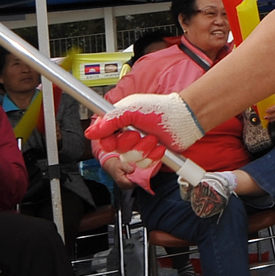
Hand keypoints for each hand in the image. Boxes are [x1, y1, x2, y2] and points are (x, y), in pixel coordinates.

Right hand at [85, 93, 205, 185]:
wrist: (183, 120)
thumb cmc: (160, 109)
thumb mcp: (130, 110)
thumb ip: (109, 121)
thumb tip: (91, 132)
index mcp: (120, 121)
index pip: (104, 137)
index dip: (107, 142)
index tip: (112, 140)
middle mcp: (128, 134)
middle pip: (117, 150)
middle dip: (129, 144)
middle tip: (138, 134)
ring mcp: (139, 145)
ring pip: (131, 159)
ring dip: (143, 149)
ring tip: (152, 138)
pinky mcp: (150, 155)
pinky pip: (144, 165)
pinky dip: (153, 157)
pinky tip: (159, 147)